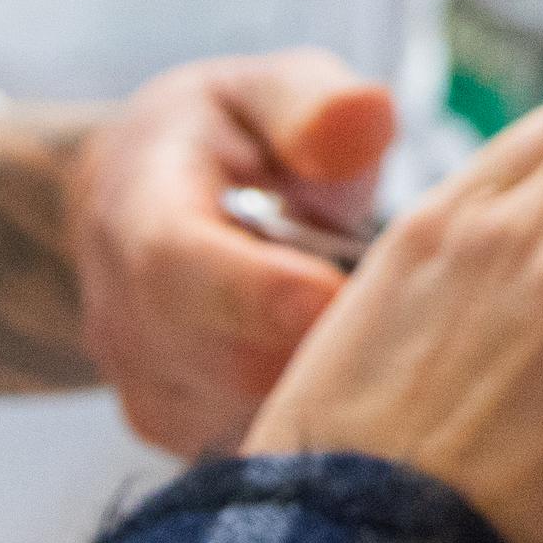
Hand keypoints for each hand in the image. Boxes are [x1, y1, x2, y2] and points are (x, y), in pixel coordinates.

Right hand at [66, 50, 397, 455]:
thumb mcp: (270, 91)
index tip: (335, 296)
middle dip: (323, 349)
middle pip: (221, 363)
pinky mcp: (186, 437)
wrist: (155, 206)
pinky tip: (377, 386)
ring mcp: (149, 387)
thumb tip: (364, 117)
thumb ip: (312, 104)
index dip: (254, 290)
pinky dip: (328, 425)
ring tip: (402, 346)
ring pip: (250, 421)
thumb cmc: (233, 140)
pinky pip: (266, 452)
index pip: (172, 265)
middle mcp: (123, 315)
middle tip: (419, 324)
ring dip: (333, 392)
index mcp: (137, 208)